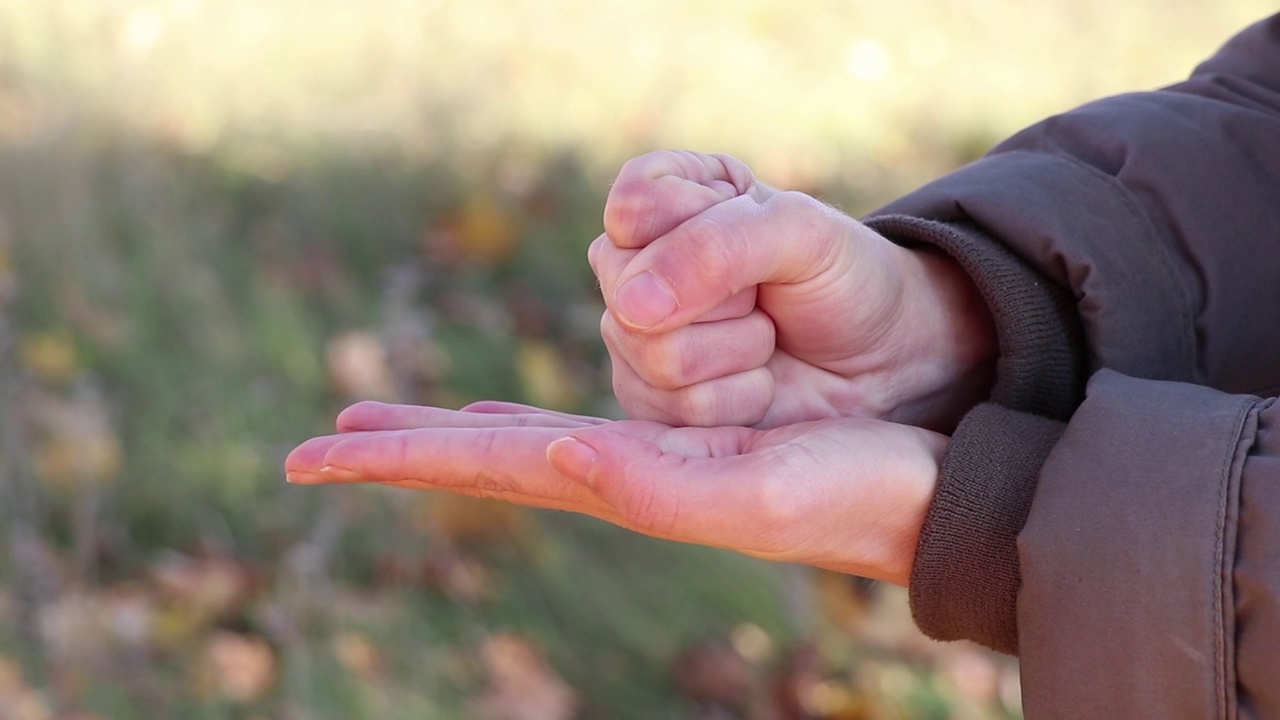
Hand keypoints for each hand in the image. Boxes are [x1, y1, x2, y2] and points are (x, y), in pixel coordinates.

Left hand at [285, 401, 946, 585]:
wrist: (924, 498)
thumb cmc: (857, 497)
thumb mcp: (756, 489)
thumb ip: (658, 483)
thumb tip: (561, 448)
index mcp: (625, 485)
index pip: (486, 465)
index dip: (398, 459)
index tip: (307, 457)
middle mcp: (624, 477)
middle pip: (486, 458)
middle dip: (402, 450)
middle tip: (316, 450)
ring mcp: (652, 462)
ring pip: (523, 444)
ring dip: (453, 435)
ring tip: (396, 432)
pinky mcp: (687, 440)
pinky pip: (577, 429)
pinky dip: (527, 422)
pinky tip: (515, 422)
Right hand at [594, 150, 996, 430]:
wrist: (884, 364)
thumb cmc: (843, 281)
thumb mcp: (800, 234)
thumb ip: (715, 248)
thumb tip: (632, 305)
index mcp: (666, 196)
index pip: (635, 207)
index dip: (698, 234)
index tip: (755, 238)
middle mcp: (636, 264)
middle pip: (634, 291)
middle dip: (725, 302)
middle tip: (766, 299)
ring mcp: (633, 335)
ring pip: (651, 353)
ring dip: (736, 353)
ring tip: (766, 340)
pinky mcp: (646, 399)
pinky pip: (667, 407)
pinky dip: (734, 399)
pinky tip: (758, 384)